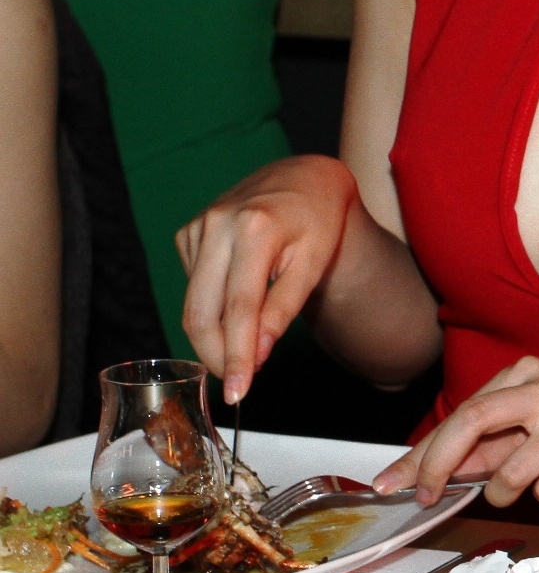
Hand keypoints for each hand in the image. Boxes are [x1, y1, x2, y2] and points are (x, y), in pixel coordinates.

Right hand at [176, 155, 357, 404]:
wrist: (304, 178)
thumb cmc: (317, 222)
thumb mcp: (313, 264)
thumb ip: (283, 310)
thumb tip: (256, 357)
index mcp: (254, 229)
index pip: (240, 308)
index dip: (237, 355)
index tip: (238, 393)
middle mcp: (217, 224)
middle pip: (202, 311)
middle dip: (217, 355)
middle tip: (237, 383)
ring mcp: (198, 227)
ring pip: (193, 304)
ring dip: (214, 335)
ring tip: (243, 347)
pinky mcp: (188, 233)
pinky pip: (194, 286)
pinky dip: (211, 305)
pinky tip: (237, 297)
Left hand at [372, 357, 538, 507]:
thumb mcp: (516, 427)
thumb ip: (472, 447)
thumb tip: (411, 478)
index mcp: (525, 374)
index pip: (462, 413)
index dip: (424, 454)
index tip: (397, 485)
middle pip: (475, 421)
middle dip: (441, 466)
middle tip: (429, 497)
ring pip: (512, 474)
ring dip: (504, 493)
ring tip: (523, 484)